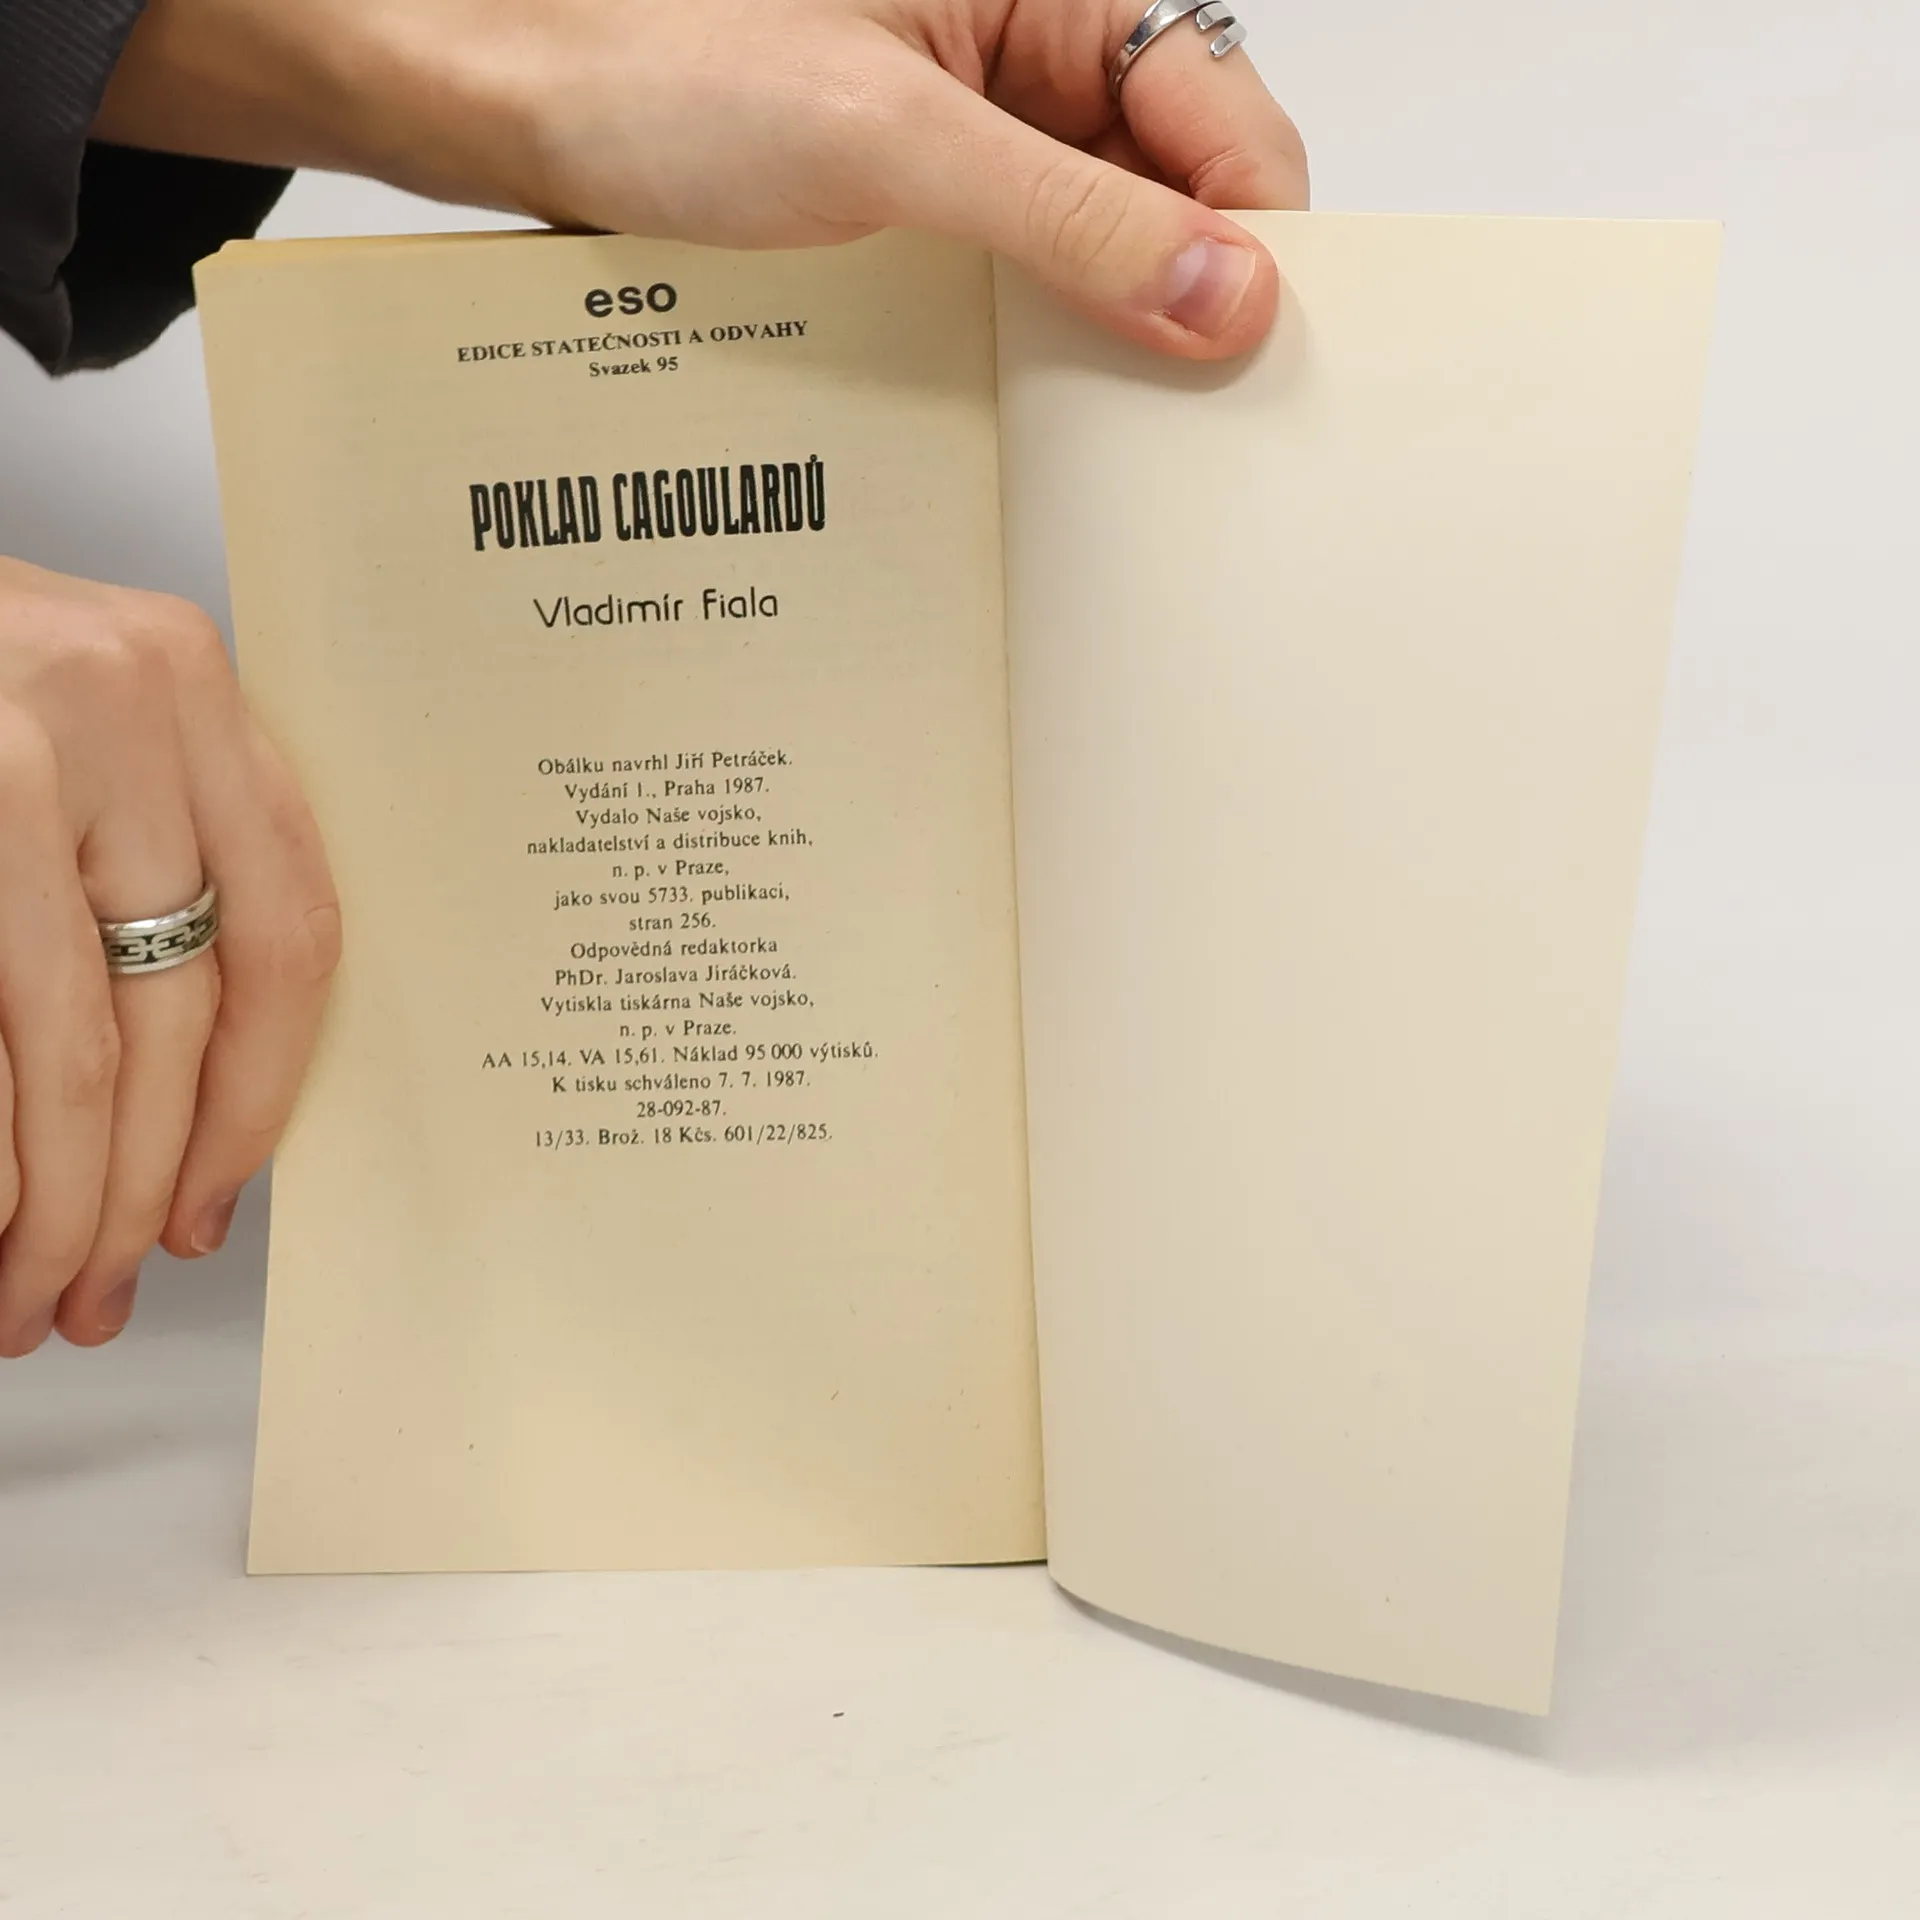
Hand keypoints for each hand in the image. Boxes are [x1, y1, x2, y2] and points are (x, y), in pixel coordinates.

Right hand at [0, 560, 338, 1355]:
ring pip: (75, 1053)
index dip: (257, 1098)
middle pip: (180, 1015)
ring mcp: (6, 755)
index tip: (217, 1201)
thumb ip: (147, 853)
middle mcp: (115, 705)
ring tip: (29, 1289)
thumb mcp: (67, 724)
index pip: (291, 934)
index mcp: (186, 687)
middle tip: (102, 1285)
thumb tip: (189, 1098)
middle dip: (142, 1185)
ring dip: (57, 1203)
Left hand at [98, 0, 1308, 358]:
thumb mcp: (890, 140)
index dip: (1252, 231)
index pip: (1218, 111)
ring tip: (1091, 424)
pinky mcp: (908, 217)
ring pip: (1091, 252)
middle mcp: (1017, 65)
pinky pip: (1007, 290)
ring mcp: (963, 147)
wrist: (497, 93)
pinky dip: (1022, 352)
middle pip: (1169, 190)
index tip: (1251, 346)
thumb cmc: (654, 57)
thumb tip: (1224, 295)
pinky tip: (1015, 406)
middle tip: (1176, 410)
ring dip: (1097, 338)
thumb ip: (1070, 220)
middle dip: (1180, 297)